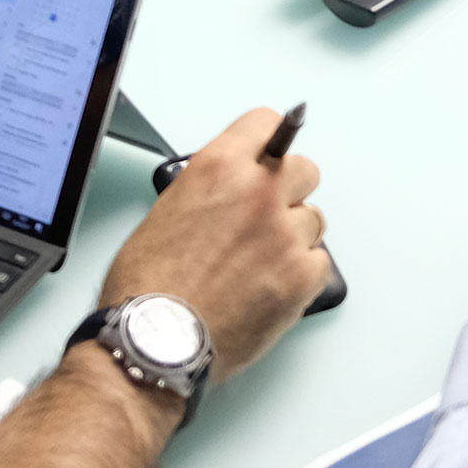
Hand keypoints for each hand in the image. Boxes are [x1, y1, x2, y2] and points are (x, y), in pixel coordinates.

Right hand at [100, 107, 330, 380]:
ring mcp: (285, 233)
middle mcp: (258, 192)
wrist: (155, 343)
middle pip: (304, 170)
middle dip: (288, 191)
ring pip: (314, 219)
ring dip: (293, 237)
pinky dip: (301, 275)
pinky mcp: (302, 276)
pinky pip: (319, 262)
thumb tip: (232, 192)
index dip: (265, 143)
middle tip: (268, 218)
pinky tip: (270, 288)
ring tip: (260, 265)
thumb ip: (212, 190)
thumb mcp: (168, 212)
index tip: (267, 156)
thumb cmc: (148, 287)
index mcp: (220, 167)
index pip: (265, 124)